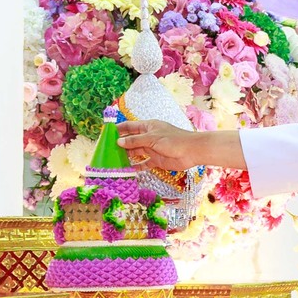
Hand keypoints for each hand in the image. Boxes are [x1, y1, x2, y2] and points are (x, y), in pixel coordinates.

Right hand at [115, 119, 244, 173]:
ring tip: (113, 161)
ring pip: (136, 153)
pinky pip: (144, 164)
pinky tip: (127, 170)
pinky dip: (136, 167)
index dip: (119, 129)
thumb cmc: (173, 140)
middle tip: (106, 150)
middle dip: (120, 145)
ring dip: (126, 156)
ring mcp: (152, 149)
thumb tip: (119, 142)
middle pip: (131, 141)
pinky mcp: (156, 160)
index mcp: (148, 127)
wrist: (191, 151)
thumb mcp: (152, 138)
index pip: (129, 127)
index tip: (106, 133)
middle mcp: (148, 137)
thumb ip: (135, 141)